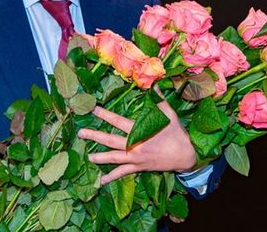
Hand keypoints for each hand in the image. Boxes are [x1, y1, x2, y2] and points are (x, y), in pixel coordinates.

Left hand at [77, 100, 196, 184]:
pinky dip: (112, 177)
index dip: (104, 115)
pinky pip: (123, 173)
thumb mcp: (169, 115)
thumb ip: (159, 100)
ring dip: (100, 158)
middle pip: (110, 140)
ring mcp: (136, 158)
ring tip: (88, 157)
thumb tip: (154, 84)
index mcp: (140, 131)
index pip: (117, 121)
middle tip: (80, 133)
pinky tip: (101, 181)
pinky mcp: (139, 167)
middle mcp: (135, 146)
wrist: (186, 156)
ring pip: (114, 158)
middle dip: (94, 136)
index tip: (92, 109)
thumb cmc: (177, 134)